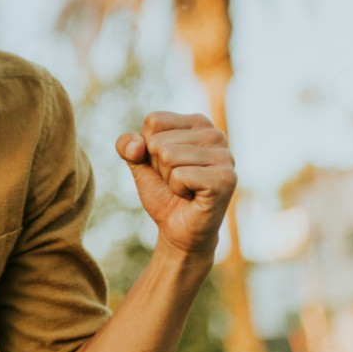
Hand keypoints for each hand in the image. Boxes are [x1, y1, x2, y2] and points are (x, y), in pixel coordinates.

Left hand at [116, 112, 235, 257]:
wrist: (179, 230)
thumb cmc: (163, 192)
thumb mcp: (138, 163)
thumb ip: (127, 145)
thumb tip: (136, 145)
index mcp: (198, 123)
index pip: (154, 121)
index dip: (149, 147)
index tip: (167, 165)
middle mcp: (215, 134)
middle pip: (159, 140)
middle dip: (159, 166)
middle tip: (177, 180)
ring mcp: (225, 156)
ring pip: (168, 155)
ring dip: (168, 178)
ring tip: (185, 187)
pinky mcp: (225, 178)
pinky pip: (180, 175)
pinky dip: (178, 189)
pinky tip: (192, 196)